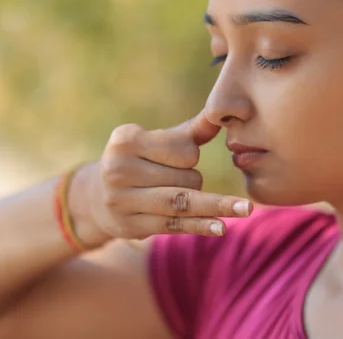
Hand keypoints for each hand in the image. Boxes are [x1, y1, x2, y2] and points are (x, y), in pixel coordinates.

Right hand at [73, 112, 251, 244]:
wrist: (97, 197)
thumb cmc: (139, 161)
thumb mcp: (157, 141)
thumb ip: (191, 131)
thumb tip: (225, 115)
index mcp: (125, 140)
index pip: (182, 149)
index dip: (190, 155)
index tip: (178, 157)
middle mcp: (118, 169)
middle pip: (185, 177)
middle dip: (195, 179)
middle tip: (179, 179)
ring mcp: (121, 200)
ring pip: (182, 202)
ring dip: (214, 205)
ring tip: (246, 209)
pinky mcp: (130, 225)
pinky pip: (173, 225)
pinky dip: (200, 226)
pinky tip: (221, 227)